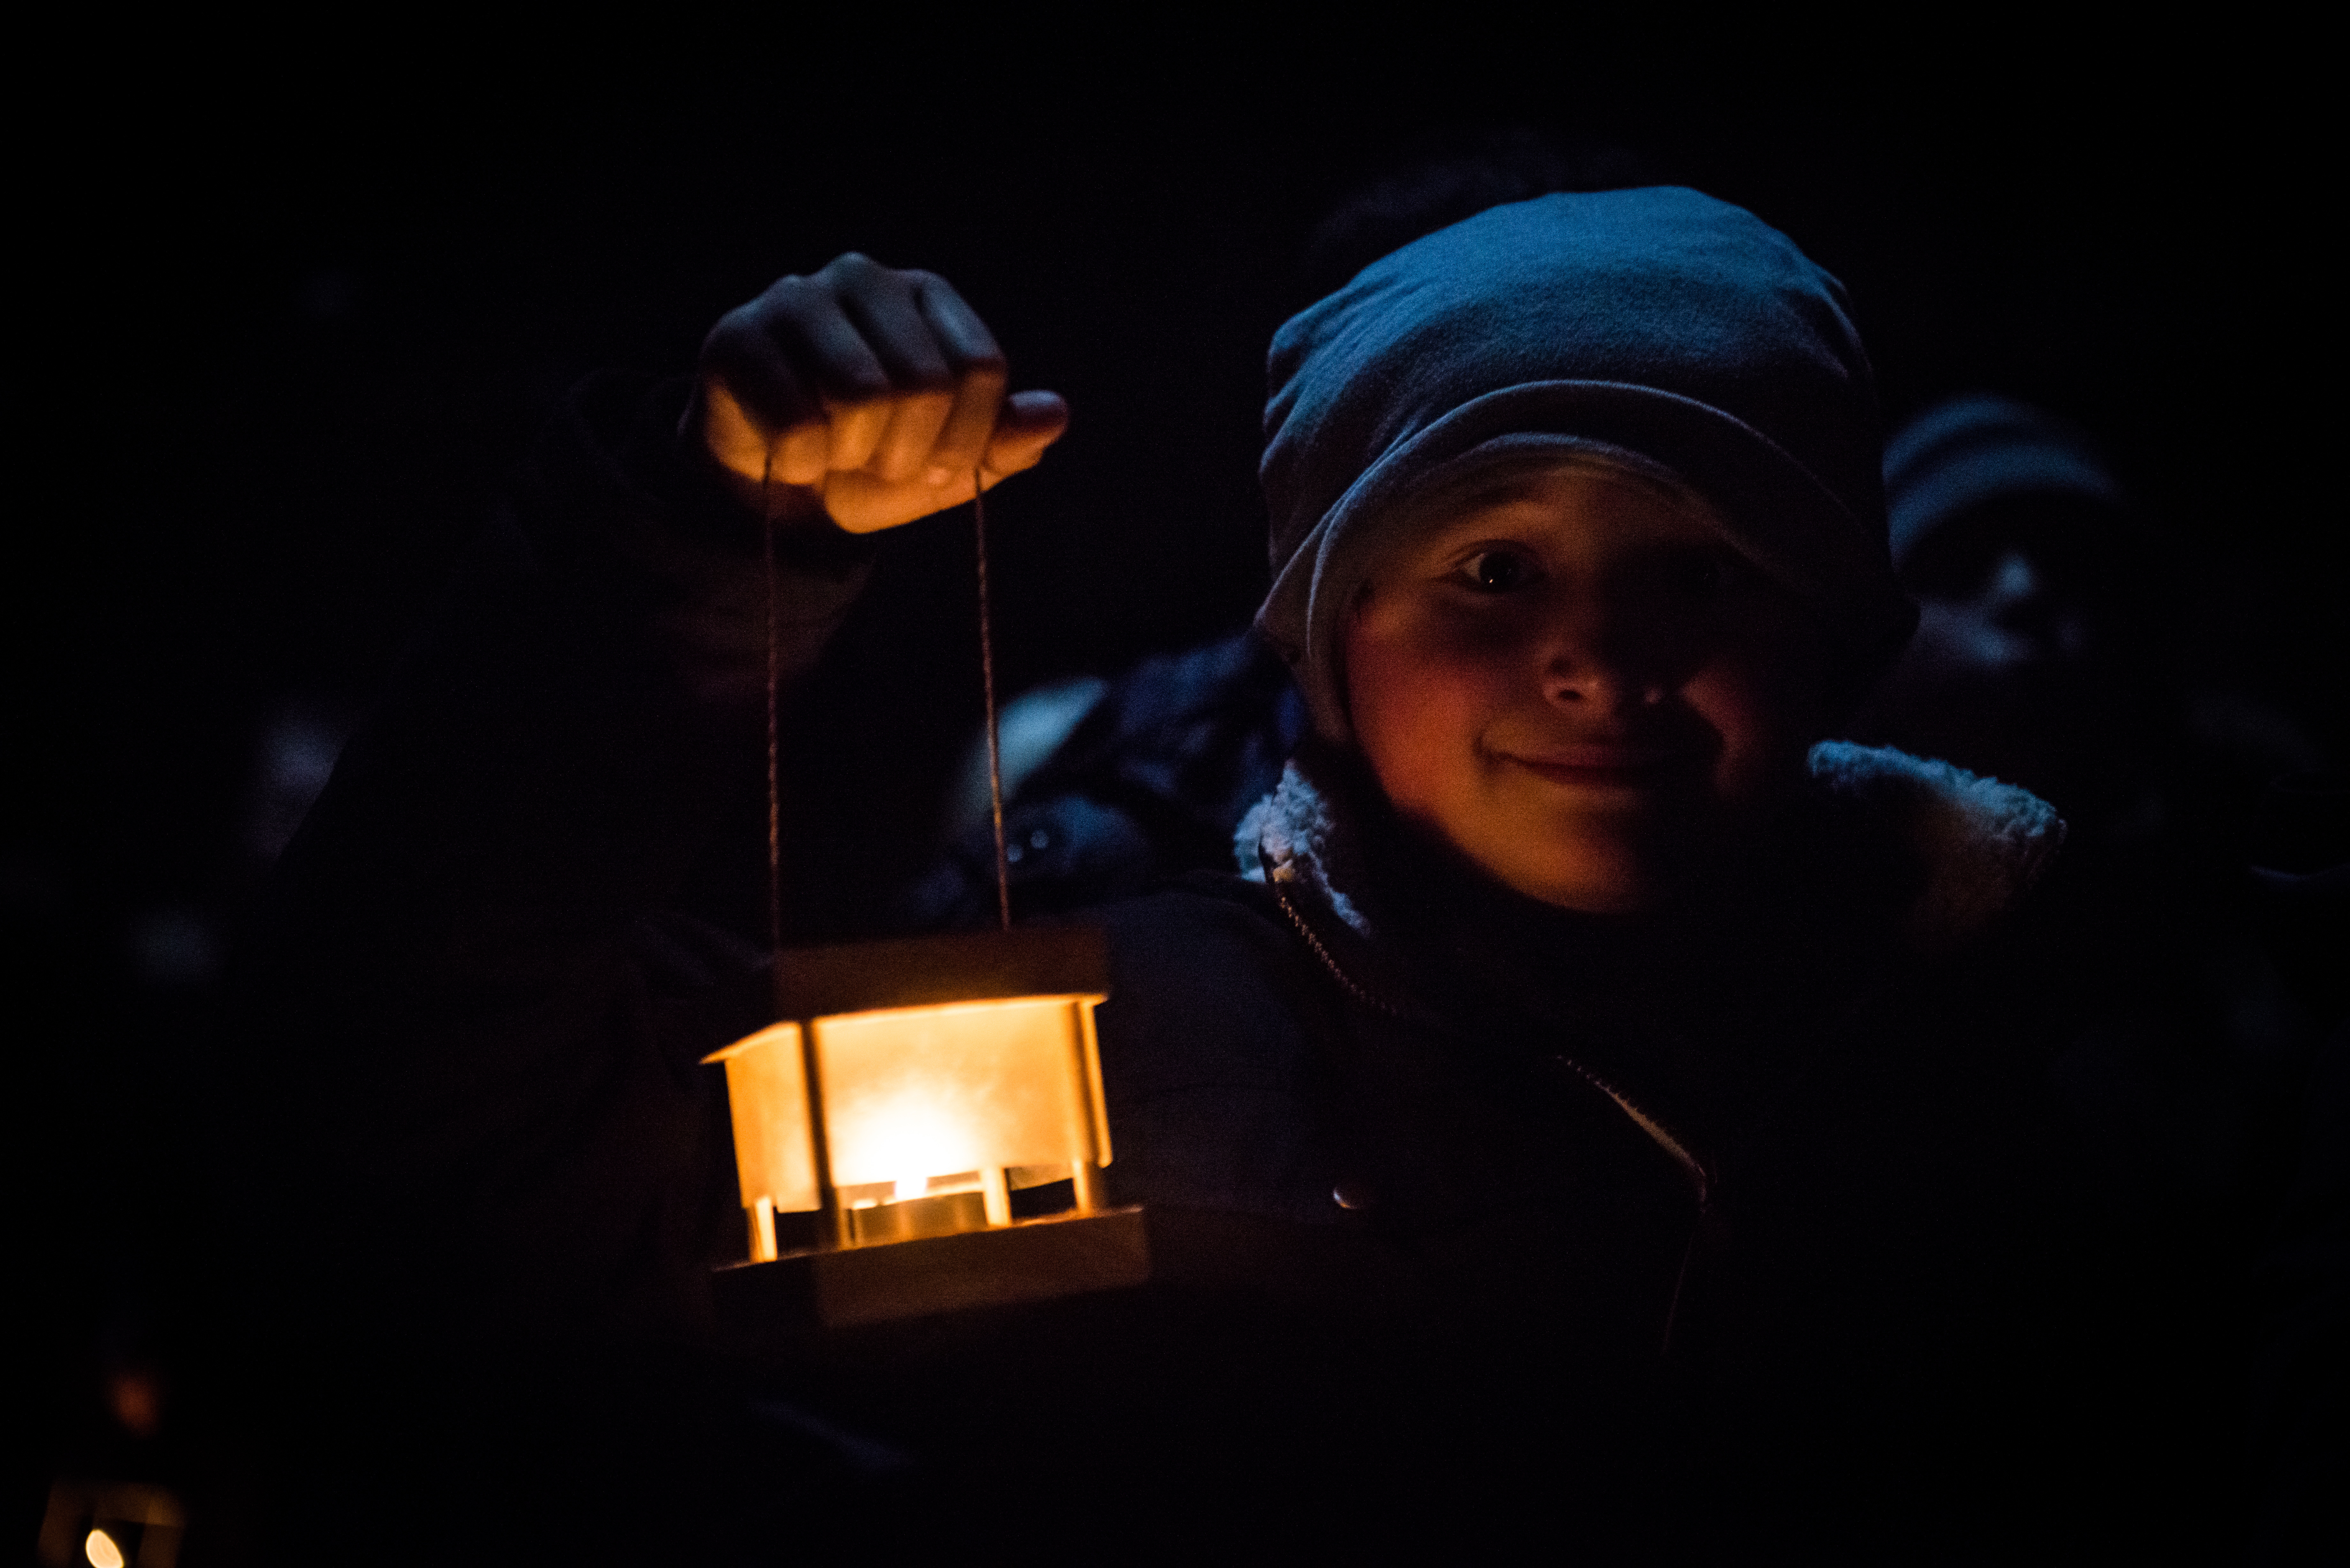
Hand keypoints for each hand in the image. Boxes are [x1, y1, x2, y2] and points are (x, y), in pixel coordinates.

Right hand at [683, 254, 1069, 532]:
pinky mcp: (739, 336)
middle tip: (879, 463)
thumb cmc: (869, 464)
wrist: (777, 490)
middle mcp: (864, 278)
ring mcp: (797, 298)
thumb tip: (1054, 414)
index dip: (968, 439)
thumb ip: (1004, 440)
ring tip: (836, 453)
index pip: (981, 367)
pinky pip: (796, 422)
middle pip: (924, 380)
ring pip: (860, 394)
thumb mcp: (948, 463)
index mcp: (925, 295)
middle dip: (907, 451)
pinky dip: (800, 462)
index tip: (941, 467)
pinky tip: (789, 452)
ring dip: (853, 454)